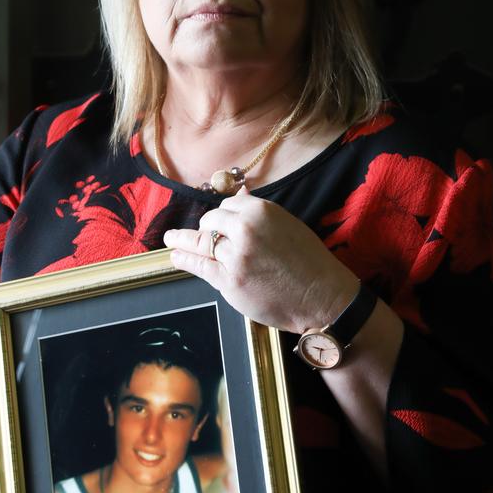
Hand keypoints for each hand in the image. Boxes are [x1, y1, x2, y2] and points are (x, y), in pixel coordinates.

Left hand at [163, 186, 359, 332]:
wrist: (321, 296)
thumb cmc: (309, 262)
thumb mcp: (287, 225)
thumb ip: (259, 212)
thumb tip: (239, 195)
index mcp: (261, 211)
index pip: (226, 205)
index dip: (221, 216)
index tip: (217, 222)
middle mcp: (245, 229)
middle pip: (210, 221)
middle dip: (205, 228)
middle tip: (201, 234)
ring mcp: (235, 256)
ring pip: (200, 242)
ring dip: (182, 240)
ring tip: (170, 239)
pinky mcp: (229, 281)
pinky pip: (199, 266)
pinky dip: (184, 259)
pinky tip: (176, 256)